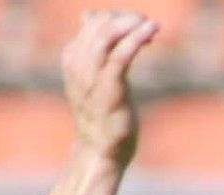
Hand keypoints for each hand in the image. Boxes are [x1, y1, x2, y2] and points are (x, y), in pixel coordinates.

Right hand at [61, 10, 157, 165]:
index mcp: (73, 57)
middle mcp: (77, 64)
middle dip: (126, 18)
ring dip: (131, 25)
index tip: (140, 26)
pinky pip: (120, 57)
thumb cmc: (102, 112)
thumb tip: (90, 16)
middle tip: (147, 23)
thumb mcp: (94, 76)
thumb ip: (95, 49)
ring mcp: (90, 78)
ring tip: (151, 25)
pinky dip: (136, 39)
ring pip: (106, 37)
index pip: (92, 21)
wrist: (99, 149)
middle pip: (98, 25)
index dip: (117, 17)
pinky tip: (151, 31)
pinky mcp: (108, 90)